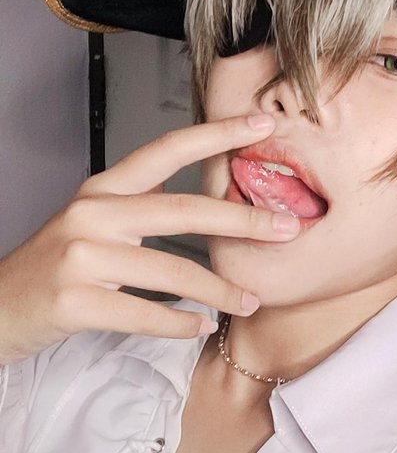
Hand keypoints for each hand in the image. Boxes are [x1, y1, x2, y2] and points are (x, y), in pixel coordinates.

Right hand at [0, 114, 299, 363]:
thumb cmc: (53, 269)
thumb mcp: (93, 224)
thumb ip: (140, 208)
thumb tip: (210, 205)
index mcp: (102, 189)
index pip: (167, 149)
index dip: (216, 134)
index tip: (261, 126)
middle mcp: (92, 213)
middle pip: (183, 208)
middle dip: (244, 219)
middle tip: (288, 228)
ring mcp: (81, 256)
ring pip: (172, 269)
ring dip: (220, 289)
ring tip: (251, 300)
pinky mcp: (75, 300)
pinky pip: (145, 312)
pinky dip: (179, 323)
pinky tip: (200, 326)